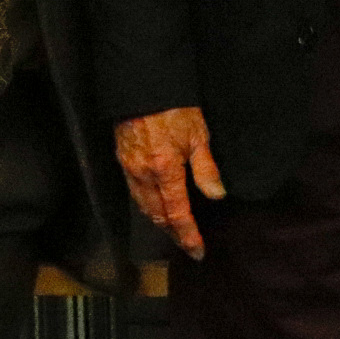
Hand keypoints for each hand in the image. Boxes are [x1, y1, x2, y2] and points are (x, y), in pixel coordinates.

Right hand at [113, 106, 225, 259]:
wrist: (143, 86)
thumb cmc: (175, 108)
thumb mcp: (199, 135)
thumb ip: (206, 169)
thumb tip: (217, 196)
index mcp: (165, 171)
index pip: (177, 213)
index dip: (188, 235)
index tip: (198, 252)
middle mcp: (144, 175)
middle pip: (157, 215)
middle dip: (173, 233)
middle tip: (187, 244)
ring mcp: (130, 169)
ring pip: (144, 206)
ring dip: (159, 221)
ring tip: (175, 230)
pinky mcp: (122, 161)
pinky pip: (135, 192)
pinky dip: (147, 205)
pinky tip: (156, 206)